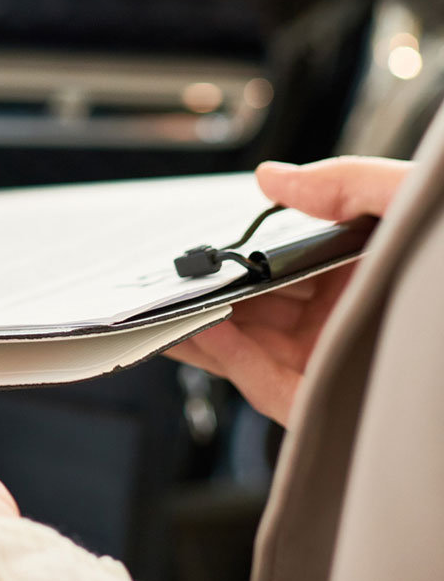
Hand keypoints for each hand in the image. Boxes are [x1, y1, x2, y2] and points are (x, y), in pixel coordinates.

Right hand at [169, 156, 409, 425]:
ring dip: (204, 321)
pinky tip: (198, 328)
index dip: (241, 252)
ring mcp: (336, 360)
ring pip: (249, 343)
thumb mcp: (410, 204)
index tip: (206, 242)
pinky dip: (222, 357)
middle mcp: (347, 316)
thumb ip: (347, 184)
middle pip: (260, 303)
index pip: (287, 260)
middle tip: (173, 272)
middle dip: (212, 286)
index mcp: (363, 271)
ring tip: (169, 297)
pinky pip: (261, 382)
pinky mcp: (327, 402)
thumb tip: (275, 178)